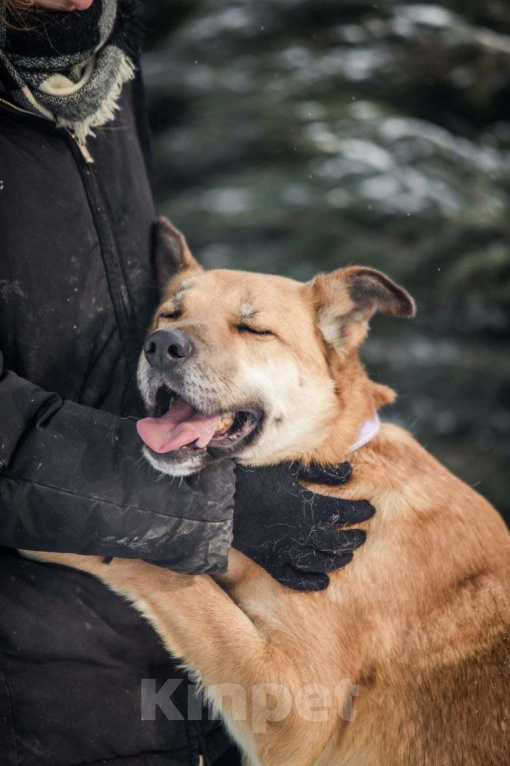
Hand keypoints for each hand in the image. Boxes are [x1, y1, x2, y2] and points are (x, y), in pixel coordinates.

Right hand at [233, 462, 373, 590]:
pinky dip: (310, 582)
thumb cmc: (254, 476)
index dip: (360, 511)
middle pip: (337, 540)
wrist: (219, 498)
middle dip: (353, 538)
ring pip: (320, 561)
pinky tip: (323, 582)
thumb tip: (349, 472)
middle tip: (362, 536)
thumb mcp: (289, 468)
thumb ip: (321, 471)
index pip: (345, 511)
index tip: (370, 509)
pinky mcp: (270, 561)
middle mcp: (303, 532)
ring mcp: (286, 550)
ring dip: (337, 560)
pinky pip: (294, 578)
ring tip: (347, 557)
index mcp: (310, 507)